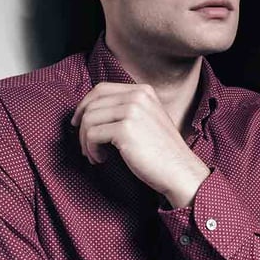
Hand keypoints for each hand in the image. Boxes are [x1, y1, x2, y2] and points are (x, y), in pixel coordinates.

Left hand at [70, 82, 208, 207]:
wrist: (180, 171)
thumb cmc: (162, 152)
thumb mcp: (148, 120)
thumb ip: (127, 110)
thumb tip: (89, 112)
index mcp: (143, 91)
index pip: (101, 89)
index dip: (85, 105)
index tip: (79, 123)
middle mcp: (138, 96)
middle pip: (92, 104)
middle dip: (83, 127)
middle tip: (86, 146)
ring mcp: (132, 111)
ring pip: (89, 119)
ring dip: (86, 141)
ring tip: (96, 156)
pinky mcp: (125, 129)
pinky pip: (92, 135)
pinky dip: (92, 150)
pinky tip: (102, 159)